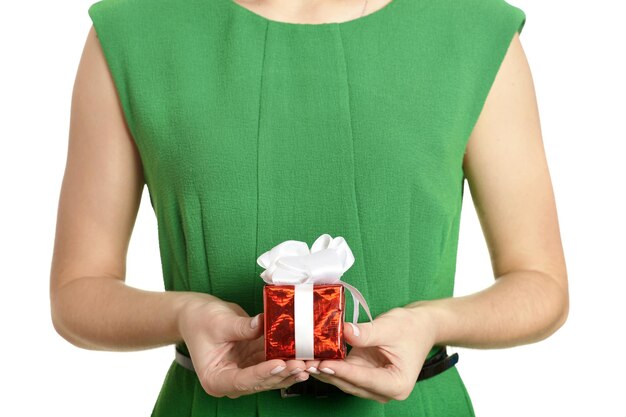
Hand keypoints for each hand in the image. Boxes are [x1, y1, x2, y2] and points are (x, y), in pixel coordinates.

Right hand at [177, 294, 310, 397]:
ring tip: (309, 363)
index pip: (243, 380)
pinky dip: (287, 360)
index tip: (281, 363)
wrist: (196, 314)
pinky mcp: (253, 363)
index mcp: (216, 379)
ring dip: (290, 370)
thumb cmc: (200, 319)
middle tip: (303, 364)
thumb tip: (262, 324)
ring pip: (271, 376)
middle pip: (261, 381)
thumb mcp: (218, 322)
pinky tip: (304, 356)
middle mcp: (231, 382)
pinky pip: (273, 364)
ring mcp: (244, 373)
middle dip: (283, 373)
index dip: (264, 373)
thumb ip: (241, 327)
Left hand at [303, 306, 437, 402]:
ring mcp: (374, 385)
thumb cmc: (411, 328)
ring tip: (305, 359)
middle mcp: (385, 390)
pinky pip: (345, 374)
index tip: (322, 363)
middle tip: (306, 361)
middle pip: (351, 384)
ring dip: (325, 371)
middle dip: (328, 373)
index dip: (342, 371)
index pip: (364, 378)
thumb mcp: (389, 327)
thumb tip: (344, 331)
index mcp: (396, 383)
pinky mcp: (365, 376)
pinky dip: (330, 366)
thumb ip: (366, 333)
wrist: (421, 326)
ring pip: (345, 382)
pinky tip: (314, 357)